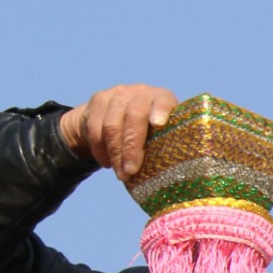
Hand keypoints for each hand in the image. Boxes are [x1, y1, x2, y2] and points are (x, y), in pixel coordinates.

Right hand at [59, 84, 177, 179]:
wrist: (119, 117)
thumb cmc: (151, 136)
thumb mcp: (163, 138)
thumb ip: (169, 148)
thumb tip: (177, 180)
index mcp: (163, 99)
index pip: (163, 101)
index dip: (160, 111)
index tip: (158, 124)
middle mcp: (141, 92)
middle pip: (134, 117)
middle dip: (131, 148)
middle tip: (130, 172)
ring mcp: (118, 93)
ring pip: (112, 125)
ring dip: (115, 154)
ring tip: (121, 175)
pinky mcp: (99, 99)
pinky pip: (95, 128)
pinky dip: (100, 149)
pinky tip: (107, 163)